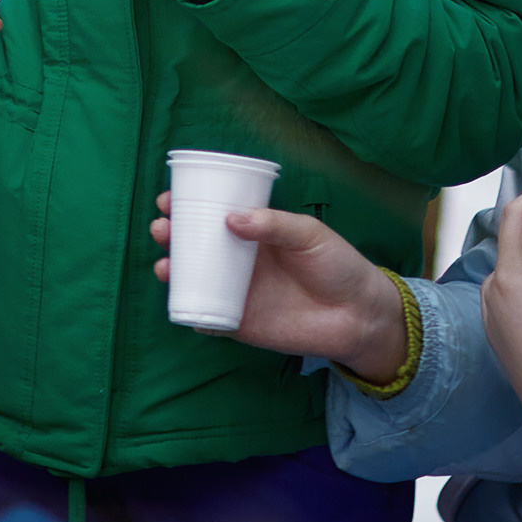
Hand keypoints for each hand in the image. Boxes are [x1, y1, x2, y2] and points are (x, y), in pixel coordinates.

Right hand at [151, 194, 408, 381]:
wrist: (359, 316)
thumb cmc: (337, 265)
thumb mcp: (309, 233)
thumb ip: (274, 224)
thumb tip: (231, 218)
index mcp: (253, 233)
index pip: (212, 214)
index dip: (187, 205)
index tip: (168, 199)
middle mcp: (239, 260)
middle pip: (194, 245)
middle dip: (171, 236)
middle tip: (162, 229)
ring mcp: (237, 291)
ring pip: (194, 279)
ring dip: (172, 271)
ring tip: (164, 265)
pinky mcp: (240, 323)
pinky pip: (207, 317)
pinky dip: (190, 312)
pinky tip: (182, 303)